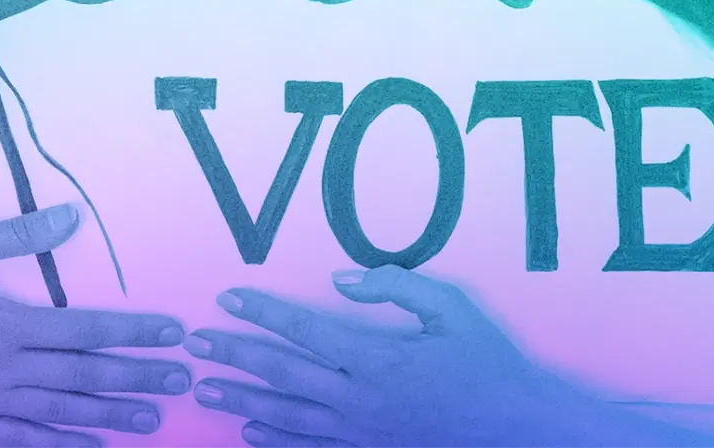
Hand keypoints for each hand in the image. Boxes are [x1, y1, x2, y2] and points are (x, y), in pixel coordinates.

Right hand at [0, 204, 190, 446]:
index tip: (173, 333)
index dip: (134, 332)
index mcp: (2, 323)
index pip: (86, 329)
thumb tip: (72, 217)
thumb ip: (16, 236)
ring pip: (59, 413)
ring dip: (111, 415)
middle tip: (182, 380)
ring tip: (153, 418)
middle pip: (83, 376)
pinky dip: (59, 445)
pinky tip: (91, 447)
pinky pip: (20, 441)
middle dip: (137, 377)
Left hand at [183, 266, 592, 447]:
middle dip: (233, 356)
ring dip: (240, 401)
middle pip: (281, 374)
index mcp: (377, 357)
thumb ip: (395, 287)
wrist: (519, 429)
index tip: (227, 298)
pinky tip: (250, 433)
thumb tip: (343, 280)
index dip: (262, 312)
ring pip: (286, 416)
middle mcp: (360, 398)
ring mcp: (362, 432)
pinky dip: (276, 441)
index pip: (304, 329)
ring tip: (204, 391)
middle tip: (194, 346)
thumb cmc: (489, 364)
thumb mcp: (452, 309)